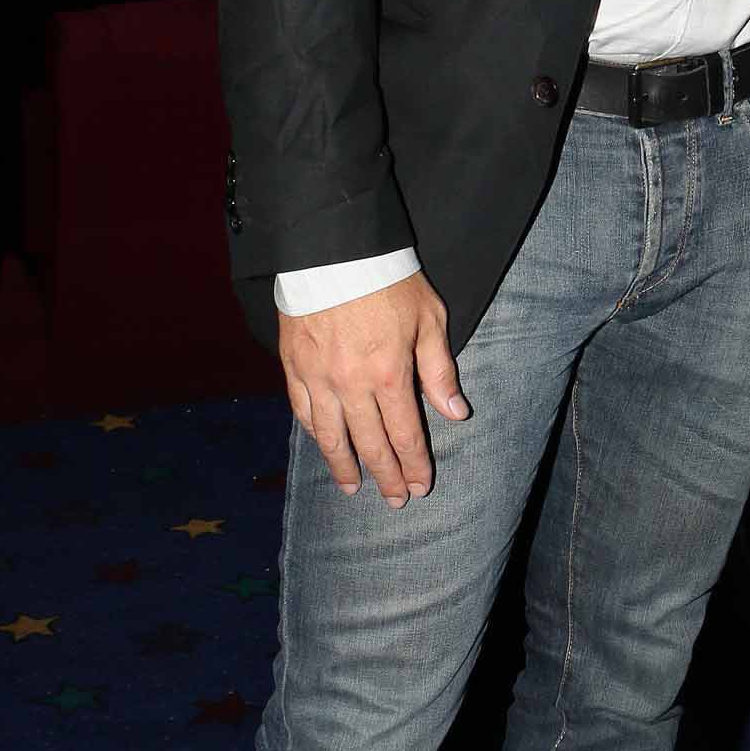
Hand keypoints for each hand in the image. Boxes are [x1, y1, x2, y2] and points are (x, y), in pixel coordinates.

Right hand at [278, 272, 469, 503]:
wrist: (335, 250)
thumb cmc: (390, 281)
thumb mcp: (429, 320)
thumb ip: (440, 371)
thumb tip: (456, 413)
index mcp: (390, 374)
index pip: (405, 434)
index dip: (413, 465)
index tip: (420, 487)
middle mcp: (352, 385)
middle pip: (369, 443)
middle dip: (385, 475)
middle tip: (394, 500)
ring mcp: (318, 377)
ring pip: (330, 435)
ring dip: (343, 466)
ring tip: (353, 487)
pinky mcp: (293, 364)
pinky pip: (303, 409)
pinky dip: (314, 433)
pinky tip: (324, 445)